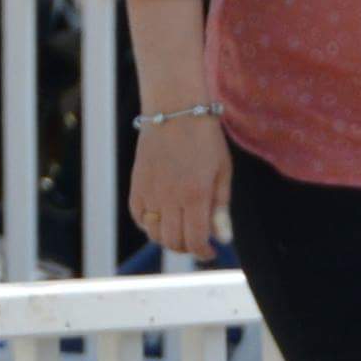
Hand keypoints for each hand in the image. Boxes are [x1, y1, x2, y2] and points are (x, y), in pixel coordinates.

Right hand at [129, 118, 231, 261]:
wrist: (175, 108)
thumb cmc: (204, 138)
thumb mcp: (222, 172)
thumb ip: (221, 208)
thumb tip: (223, 239)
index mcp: (195, 195)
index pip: (196, 240)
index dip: (203, 253)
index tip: (210, 252)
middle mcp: (170, 197)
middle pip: (174, 241)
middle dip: (187, 248)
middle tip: (196, 240)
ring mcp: (150, 190)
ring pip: (154, 233)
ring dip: (167, 239)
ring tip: (179, 230)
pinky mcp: (137, 182)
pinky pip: (138, 216)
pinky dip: (148, 225)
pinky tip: (161, 218)